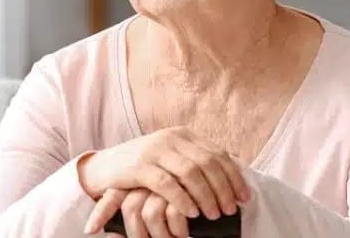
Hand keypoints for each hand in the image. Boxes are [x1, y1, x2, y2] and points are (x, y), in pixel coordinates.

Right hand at [78, 126, 248, 232]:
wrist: (105, 167)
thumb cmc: (144, 168)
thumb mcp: (172, 159)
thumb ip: (196, 160)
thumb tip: (234, 168)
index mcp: (183, 134)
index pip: (217, 154)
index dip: (234, 177)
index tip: (245, 198)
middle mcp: (170, 138)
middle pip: (207, 163)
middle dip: (223, 189)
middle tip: (230, 210)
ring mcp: (154, 150)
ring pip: (190, 173)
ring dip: (206, 196)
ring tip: (213, 215)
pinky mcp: (139, 165)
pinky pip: (167, 183)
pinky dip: (183, 199)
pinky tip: (191, 213)